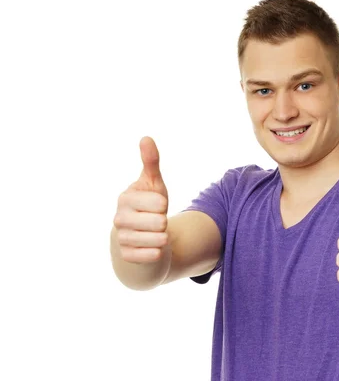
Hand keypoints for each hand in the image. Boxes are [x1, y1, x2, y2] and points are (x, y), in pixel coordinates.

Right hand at [113, 136, 169, 263]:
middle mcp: (119, 218)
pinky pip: (150, 256)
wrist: (140, 236)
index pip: (158, 203)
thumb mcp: (153, 184)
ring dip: (164, 238)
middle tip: (157, 221)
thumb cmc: (148, 206)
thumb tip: (146, 138)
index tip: (158, 205)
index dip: (164, 205)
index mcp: (125, 198)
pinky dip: (157, 253)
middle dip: (164, 222)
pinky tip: (155, 248)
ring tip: (159, 234)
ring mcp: (121, 238)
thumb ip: (151, 163)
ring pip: (157, 240)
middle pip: (159, 222)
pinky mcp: (126, 256)